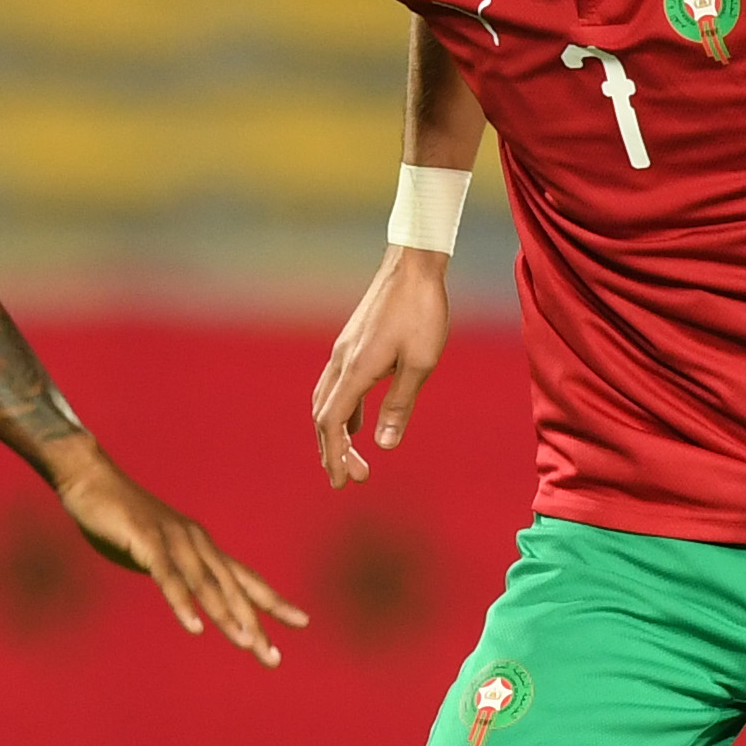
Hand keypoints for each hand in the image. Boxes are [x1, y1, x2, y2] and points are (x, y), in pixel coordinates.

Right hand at [49, 436, 306, 665]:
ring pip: (207, 585)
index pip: (245, 579)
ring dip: (227, 616)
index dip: (273, 602)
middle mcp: (196, 544)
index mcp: (201, 548)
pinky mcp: (147, 541)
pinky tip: (194, 627)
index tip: (302, 622)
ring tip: (246, 644)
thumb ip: (174, 573)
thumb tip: (187, 595)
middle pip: (233, 589)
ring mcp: (173, 541)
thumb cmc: (120, 519)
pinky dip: (183, 603)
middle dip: (255, 624)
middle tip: (273, 658)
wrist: (90, 480)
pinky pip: (168, 577)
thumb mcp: (154, 553)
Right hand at [312, 246, 451, 485]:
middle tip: (353, 479)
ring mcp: (344, 351)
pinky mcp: (352, 343)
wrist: (413, 264)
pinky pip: (337, 386)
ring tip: (350, 457)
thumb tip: (384, 444)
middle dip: (333, 451)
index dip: (335, 455)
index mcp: (355, 369)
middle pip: (324, 416)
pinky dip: (343, 411)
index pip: (333, 423)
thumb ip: (400, 405)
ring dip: (335, 433)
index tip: (344, 482)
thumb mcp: (420, 363)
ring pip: (326, 401)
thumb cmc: (422, 311)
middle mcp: (341, 361)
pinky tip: (359, 421)